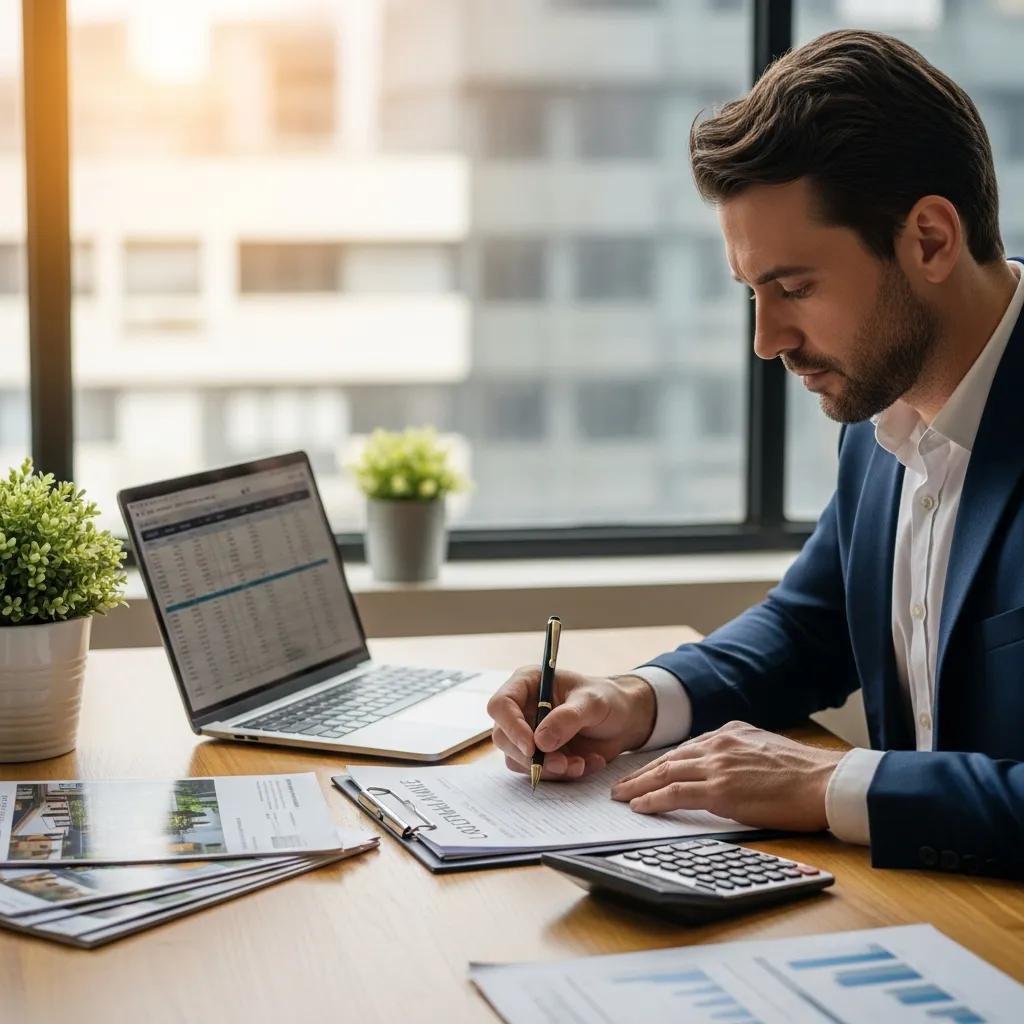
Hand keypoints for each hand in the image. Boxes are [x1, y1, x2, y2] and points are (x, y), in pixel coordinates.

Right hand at [487, 667, 654, 780]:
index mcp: (528, 683)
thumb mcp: (592, 703)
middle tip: (562, 764)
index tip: (532, 748)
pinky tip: (585, 763)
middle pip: (503, 737)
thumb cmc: (607, 700)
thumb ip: (567, 719)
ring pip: (519, 760)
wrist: (624, 721)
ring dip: (549, 769)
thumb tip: (540, 742)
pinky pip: (539, 772)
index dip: (511, 727)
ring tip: (581, 763)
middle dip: (532, 757)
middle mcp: (522, 709)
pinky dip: (562, 774)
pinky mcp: (540, 755)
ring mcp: (529, 734)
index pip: (501, 704)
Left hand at [610, 721, 843, 830]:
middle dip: (641, 773)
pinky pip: (675, 793)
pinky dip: (653, 800)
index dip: (661, 762)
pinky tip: (640, 807)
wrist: (825, 782)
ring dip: (638, 786)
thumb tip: (728, 768)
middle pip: (669, 759)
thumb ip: (741, 753)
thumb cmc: (805, 774)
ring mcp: (718, 766)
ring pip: (665, 773)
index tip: (645, 771)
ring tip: (620, 796)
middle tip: (619, 785)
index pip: (685, 748)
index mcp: (730, 733)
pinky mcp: (721, 790)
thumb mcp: (766, 748)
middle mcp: (719, 744)